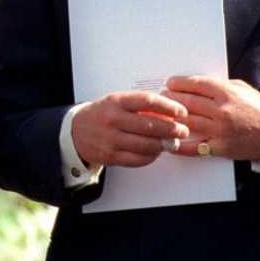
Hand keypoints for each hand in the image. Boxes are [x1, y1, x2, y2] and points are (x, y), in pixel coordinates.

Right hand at [72, 91, 189, 167]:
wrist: (76, 131)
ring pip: (146, 144)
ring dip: (164, 145)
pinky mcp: (110, 156)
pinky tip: (156, 152)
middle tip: (183, 130)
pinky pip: (138, 159)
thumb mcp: (118, 102)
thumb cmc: (103, 114)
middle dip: (172, 129)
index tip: (181, 112)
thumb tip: (170, 113)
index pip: (147, 101)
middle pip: (150, 125)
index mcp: (116, 101)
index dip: (168, 106)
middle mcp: (113, 119)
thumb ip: (141, 105)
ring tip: (172, 143)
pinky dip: (151, 156)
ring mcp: (111, 139)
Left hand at [162, 75, 259, 160]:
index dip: (178, 83)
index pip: (195, 84)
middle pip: (186, 102)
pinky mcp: (220, 147)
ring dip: (170, 118)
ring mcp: (220, 130)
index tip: (170, 83)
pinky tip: (168, 140)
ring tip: (162, 115)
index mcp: (227, 93)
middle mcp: (222, 110)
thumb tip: (193, 84)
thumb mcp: (240, 89)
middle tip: (161, 97)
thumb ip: (218, 86)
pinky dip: (178, 145)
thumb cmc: (257, 108)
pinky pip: (193, 147)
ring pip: (186, 122)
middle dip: (170, 99)